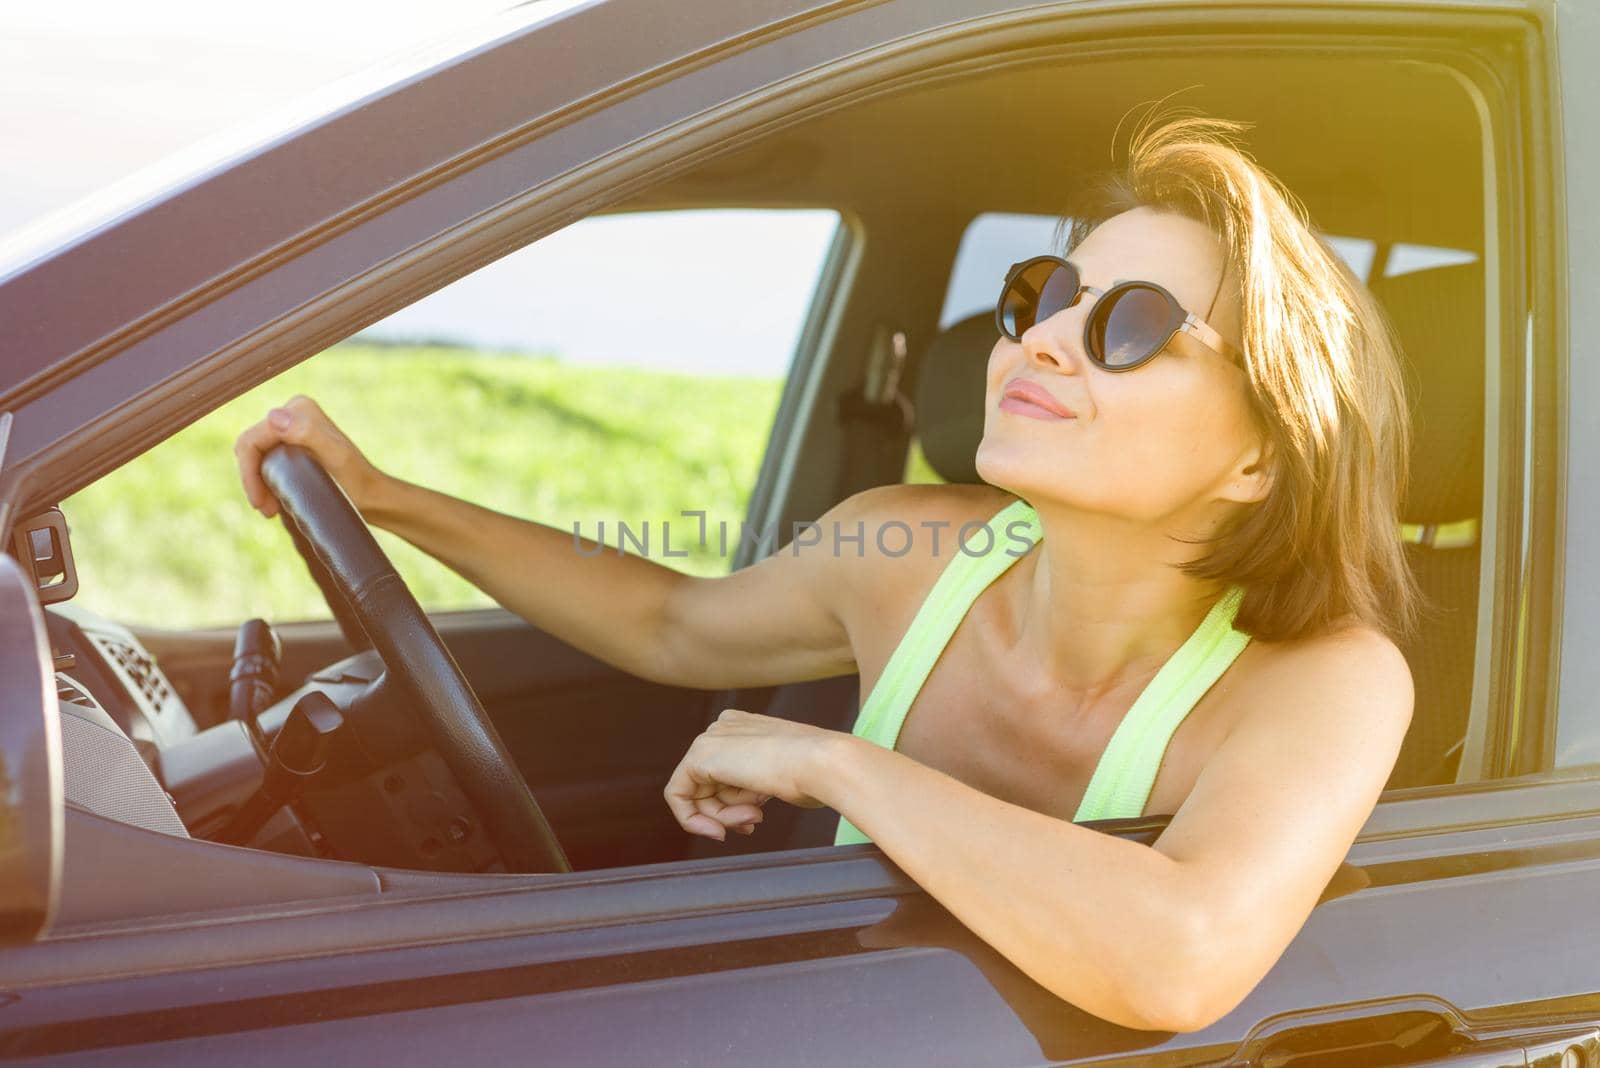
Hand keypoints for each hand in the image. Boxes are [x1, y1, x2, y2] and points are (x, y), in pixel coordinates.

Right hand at [234, 394, 382, 517]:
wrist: (373, 496)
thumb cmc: (357, 482)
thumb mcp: (335, 457)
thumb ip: (308, 433)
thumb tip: (273, 416)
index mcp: (299, 410)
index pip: (252, 440)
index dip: (248, 474)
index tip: (260, 503)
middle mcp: (293, 413)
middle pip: (252, 448)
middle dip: (253, 480)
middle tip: (267, 510)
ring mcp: (292, 428)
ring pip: (256, 456)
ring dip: (259, 484)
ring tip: (271, 510)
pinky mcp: (292, 443)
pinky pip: (266, 461)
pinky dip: (266, 482)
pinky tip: (275, 502)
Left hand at [664, 709, 844, 841]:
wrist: (822, 763)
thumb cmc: (816, 775)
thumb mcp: (783, 776)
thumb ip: (756, 784)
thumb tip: (743, 804)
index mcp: (746, 726)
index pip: (727, 773)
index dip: (735, 804)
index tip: (753, 821)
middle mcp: (725, 726)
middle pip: (710, 785)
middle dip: (728, 813)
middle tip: (751, 826)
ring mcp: (711, 738)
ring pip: (699, 794)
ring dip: (724, 817)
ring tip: (754, 818)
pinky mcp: (698, 756)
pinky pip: (678, 796)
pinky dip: (693, 820)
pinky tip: (719, 830)